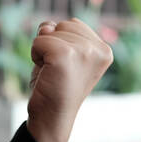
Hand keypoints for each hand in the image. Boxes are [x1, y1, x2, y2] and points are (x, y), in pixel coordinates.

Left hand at [25, 17, 112, 141]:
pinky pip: (39, 41)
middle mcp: (99, 50)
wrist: (52, 117)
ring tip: (53, 72)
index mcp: (104, 50)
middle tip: (58, 71)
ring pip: (49, 30)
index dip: (61, 43)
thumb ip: (59, 33)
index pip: (73, 24)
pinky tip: (46, 73)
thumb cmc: (56, 86)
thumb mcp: (64, 53)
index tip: (67, 67)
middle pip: (63, 24)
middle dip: (52, 44)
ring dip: (43, 51)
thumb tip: (47, 27)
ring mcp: (84, 52)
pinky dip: (35, 55)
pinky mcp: (65, 55)